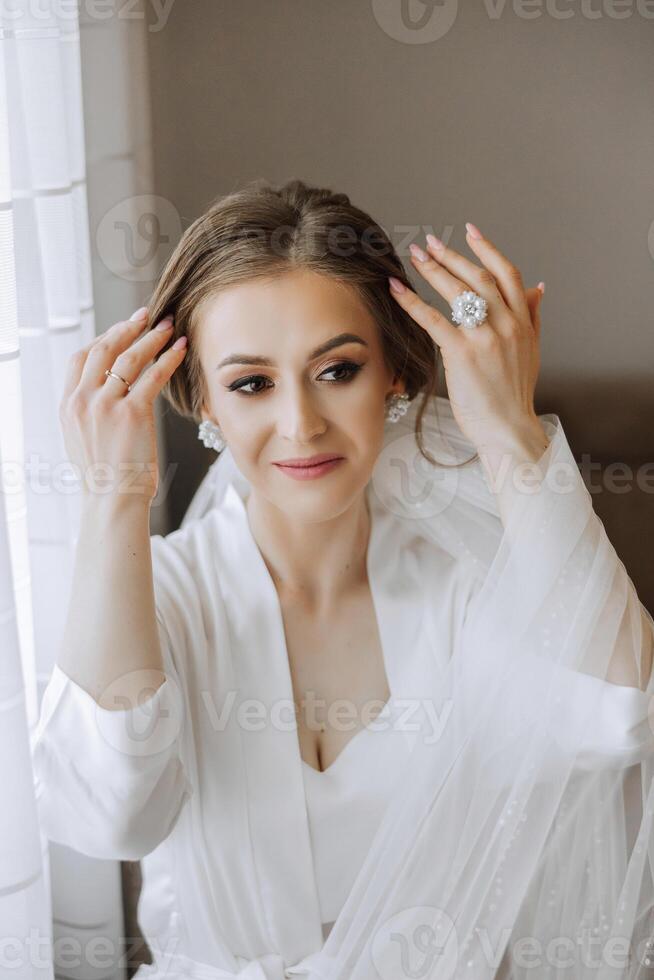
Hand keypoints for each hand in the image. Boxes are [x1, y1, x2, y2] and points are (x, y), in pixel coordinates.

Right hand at [59, 308, 186, 505]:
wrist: (113, 502)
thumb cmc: (106, 477)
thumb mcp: (83, 440)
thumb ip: (89, 413)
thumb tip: (104, 394)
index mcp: (68, 406)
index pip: (81, 357)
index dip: (104, 338)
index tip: (123, 329)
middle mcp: (82, 401)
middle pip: (103, 348)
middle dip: (128, 327)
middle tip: (148, 315)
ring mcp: (105, 406)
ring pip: (129, 358)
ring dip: (152, 337)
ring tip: (170, 326)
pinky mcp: (132, 414)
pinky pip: (153, 376)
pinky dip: (169, 358)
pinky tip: (181, 349)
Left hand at [388, 223, 547, 457]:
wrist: (509, 428)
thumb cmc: (514, 394)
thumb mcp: (532, 350)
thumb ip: (533, 316)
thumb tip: (538, 287)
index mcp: (523, 321)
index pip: (507, 274)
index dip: (487, 249)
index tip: (470, 232)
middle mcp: (507, 324)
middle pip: (478, 277)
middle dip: (452, 256)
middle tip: (430, 243)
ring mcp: (485, 337)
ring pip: (457, 292)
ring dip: (433, 270)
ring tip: (416, 258)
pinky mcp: (462, 353)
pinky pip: (433, 319)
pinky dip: (413, 301)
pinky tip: (398, 289)